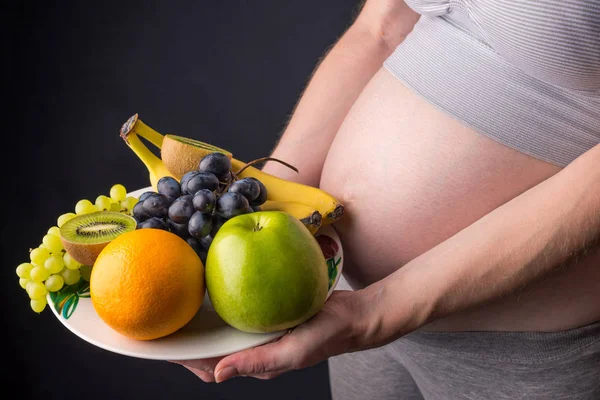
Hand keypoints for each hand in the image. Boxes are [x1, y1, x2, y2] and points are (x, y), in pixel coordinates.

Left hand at [172, 289, 369, 382]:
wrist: (352, 316)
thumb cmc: (326, 337)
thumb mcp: (292, 352)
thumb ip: (256, 363)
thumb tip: (217, 374)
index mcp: (256, 363)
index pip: (212, 366)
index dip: (186, 359)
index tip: (164, 346)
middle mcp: (254, 348)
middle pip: (212, 348)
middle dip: (188, 340)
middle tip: (167, 322)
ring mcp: (260, 330)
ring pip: (224, 328)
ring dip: (203, 322)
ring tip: (182, 306)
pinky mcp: (267, 312)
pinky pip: (241, 309)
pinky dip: (225, 303)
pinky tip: (215, 286)